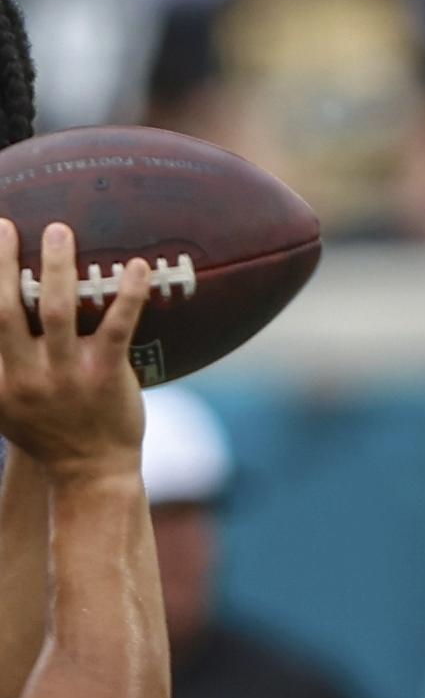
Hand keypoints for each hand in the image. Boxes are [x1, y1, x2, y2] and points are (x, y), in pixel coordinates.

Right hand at [0, 221, 151, 475]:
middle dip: (0, 264)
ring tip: (59, 230)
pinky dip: (127, 294)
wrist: (91, 472)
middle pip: (2, 309)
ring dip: (56, 267)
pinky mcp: (106, 374)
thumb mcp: (3, 405)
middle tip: (3, 226)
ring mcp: (66, 374)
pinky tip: (137, 265)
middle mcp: (23, 375)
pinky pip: (117, 326)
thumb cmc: (47, 430)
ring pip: (55, 311)